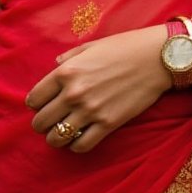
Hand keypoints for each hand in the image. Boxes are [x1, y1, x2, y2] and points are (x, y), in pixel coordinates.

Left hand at [26, 26, 170, 153]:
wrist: (157, 58)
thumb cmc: (125, 47)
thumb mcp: (92, 46)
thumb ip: (70, 57)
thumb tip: (56, 65)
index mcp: (66, 72)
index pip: (34, 99)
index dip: (36, 104)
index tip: (43, 105)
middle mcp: (73, 93)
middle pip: (41, 122)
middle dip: (42, 124)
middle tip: (50, 122)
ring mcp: (90, 110)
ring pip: (56, 138)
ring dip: (56, 138)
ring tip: (62, 134)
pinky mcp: (108, 124)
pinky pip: (81, 146)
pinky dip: (76, 146)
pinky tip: (80, 138)